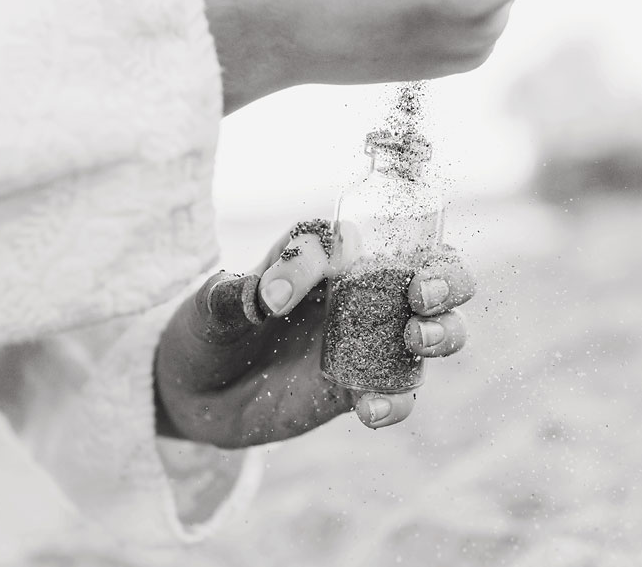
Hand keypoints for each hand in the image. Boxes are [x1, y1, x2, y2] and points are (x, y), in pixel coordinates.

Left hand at [154, 223, 475, 446]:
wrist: (193, 394)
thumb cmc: (208, 328)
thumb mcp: (214, 302)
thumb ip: (242, 292)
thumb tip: (274, 294)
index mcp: (332, 255)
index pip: (373, 231)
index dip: (368, 243)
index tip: (308, 281)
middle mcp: (362, 292)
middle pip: (435, 274)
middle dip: (448, 279)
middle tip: (424, 293)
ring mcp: (369, 342)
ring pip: (436, 329)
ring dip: (442, 332)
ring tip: (417, 341)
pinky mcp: (363, 388)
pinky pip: (400, 393)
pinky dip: (397, 401)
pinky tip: (372, 409)